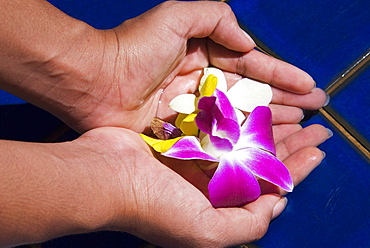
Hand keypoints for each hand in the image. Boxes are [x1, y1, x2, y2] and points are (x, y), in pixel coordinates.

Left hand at [41, 1, 326, 132]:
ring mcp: (195, 110)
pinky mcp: (183, 132)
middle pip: (252, 94)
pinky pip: (219, 136)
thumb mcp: (176, 17)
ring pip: (240, 117)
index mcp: (205, 56)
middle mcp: (204, 84)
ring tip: (301, 127)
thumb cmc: (132, 48)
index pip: (251, 67)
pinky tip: (264, 146)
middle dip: (284, 101)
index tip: (308, 86)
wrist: (95, 82)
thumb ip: (215, 18)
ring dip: (271, 121)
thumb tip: (247, 44)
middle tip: (314, 110)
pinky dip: (242, 141)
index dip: (281, 76)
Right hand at [75, 124, 328, 247]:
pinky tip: (257, 106)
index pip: (268, 188)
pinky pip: (221, 123)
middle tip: (317, 130)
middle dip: (290, 147)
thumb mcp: (205, 232)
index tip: (317, 152)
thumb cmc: (152, 206)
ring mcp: (197, 156)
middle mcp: (211, 183)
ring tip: (297, 115)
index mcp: (218, 207)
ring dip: (270, 128)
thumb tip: (278, 202)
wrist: (104, 175)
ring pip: (244, 139)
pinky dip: (239, 116)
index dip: (296, 171)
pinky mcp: (184, 135)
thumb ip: (248, 223)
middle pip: (260, 162)